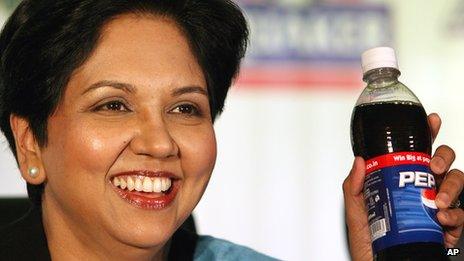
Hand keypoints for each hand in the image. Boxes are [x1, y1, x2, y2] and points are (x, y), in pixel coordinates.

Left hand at [343, 113, 463, 260]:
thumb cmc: (367, 241)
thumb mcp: (355, 211)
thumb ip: (354, 186)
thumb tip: (359, 161)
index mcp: (402, 181)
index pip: (418, 153)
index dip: (428, 134)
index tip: (432, 121)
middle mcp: (422, 191)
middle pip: (444, 164)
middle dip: (445, 159)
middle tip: (434, 167)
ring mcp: (435, 208)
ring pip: (457, 185)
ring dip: (452, 188)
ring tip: (437, 200)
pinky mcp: (446, 228)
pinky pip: (460, 216)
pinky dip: (455, 216)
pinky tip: (442, 219)